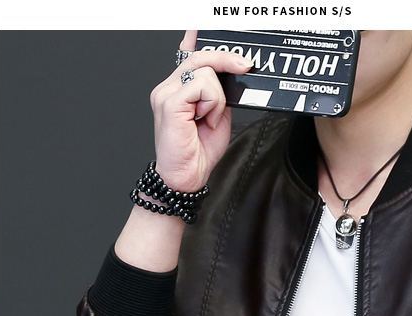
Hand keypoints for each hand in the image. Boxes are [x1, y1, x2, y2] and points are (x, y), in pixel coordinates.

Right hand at [149, 30, 254, 191]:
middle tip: (245, 66)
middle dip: (227, 59)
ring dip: (217, 97)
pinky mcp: (170, 102)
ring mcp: (166, 93)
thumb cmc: (198, 152)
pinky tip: (205, 119)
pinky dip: (212, 102)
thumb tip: (231, 74)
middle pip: (200, 56)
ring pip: (205, 71)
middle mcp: (168, 87)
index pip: (190, 54)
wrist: (185, 177)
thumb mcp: (217, 115)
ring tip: (209, 118)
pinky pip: (201, 85)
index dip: (205, 42)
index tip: (226, 44)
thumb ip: (219, 93)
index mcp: (178, 88)